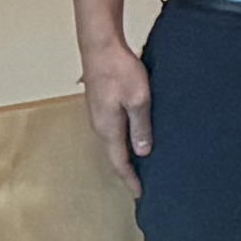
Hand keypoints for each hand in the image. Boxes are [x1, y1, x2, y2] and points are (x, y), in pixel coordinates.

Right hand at [77, 28, 154, 185]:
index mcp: (108, 129)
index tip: (140, 193)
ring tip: (139, 165)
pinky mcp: (100, 105)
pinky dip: (122, 140)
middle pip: (113, 156)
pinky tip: (132, 137)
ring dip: (124, 156)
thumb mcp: (139, 99)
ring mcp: (98, 116)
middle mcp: (99, 126)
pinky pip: (112, 130)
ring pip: (112, 143)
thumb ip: (141, 126)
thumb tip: (142, 152)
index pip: (119, 162)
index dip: (130, 179)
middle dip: (126, 171)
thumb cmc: (120, 70)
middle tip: (140, 184)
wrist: (100, 46)